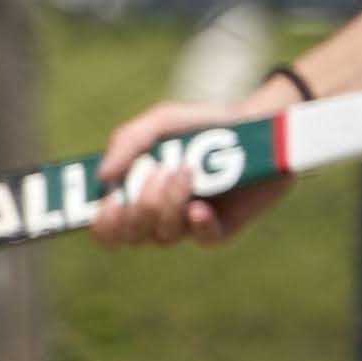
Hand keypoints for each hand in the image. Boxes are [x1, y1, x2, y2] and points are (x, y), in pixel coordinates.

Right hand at [89, 82, 297, 249]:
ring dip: (168, 204)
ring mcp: (189, 223)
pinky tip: (199, 206)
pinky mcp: (223, 227)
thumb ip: (127, 141)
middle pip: (131, 235)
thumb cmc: (204, 123)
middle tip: (159, 172)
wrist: (259, 123)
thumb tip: (102, 176)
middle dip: (140, 206)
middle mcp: (158, 216)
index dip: (103, 223)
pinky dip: (197, 225)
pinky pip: (202, 239)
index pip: (107, 227)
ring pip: (163, 235)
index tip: (111, 201)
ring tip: (187, 170)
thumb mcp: (161, 122)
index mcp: (135, 195)